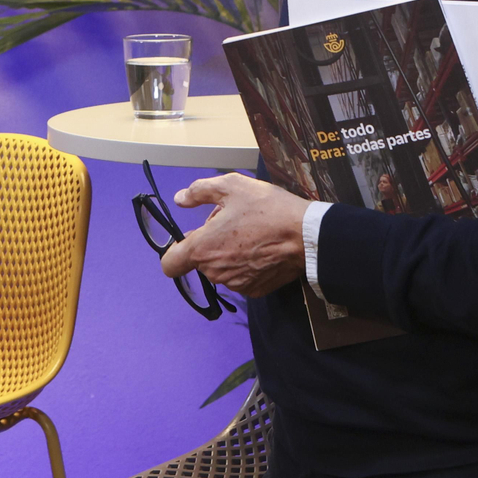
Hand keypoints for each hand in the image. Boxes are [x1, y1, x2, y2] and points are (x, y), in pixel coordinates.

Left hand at [159, 173, 311, 297]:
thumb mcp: (232, 186)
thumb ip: (199, 192)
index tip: (190, 239)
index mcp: (203, 248)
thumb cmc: (268, 208)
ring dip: (227, 254)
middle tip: (233, 222)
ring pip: (220, 269)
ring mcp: (236, 284)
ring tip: (250, 234)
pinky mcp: (254, 290)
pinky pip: (239, 277)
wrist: (306, 235)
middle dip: (211, 243)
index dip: (175, 251)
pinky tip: (260, 248)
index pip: (170, 265)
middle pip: (200, 261)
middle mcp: (215, 272)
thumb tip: (180, 199)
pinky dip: (244, 265)